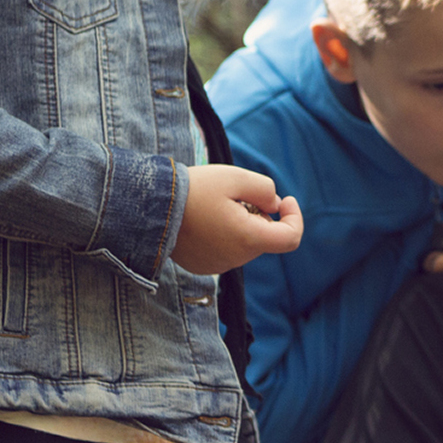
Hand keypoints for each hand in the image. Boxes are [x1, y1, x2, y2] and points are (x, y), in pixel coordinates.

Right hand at [171, 164, 302, 274]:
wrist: (148, 206)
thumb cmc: (194, 189)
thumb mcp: (235, 177)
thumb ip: (265, 190)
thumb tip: (275, 206)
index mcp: (248, 239)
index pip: (290, 238)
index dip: (294, 217)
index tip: (285, 200)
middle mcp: (236, 259)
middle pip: (264, 237)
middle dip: (260, 214)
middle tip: (234, 194)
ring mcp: (218, 265)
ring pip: (244, 243)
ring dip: (240, 224)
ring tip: (213, 204)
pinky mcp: (203, 266)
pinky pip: (225, 250)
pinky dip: (223, 234)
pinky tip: (201, 218)